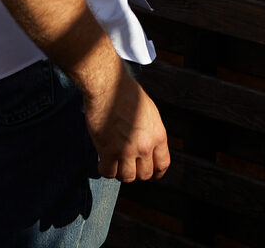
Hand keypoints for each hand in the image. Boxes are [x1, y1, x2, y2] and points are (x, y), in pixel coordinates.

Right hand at [80, 64, 169, 182]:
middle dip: (135, 172)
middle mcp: (145, 146)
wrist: (108, 86)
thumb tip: (147, 146)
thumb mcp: (149, 112)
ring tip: (114, 163)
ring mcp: (127, 150)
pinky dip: (104, 169)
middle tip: (126, 165)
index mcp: (158, 135)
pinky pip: (108, 172)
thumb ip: (151, 131)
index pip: (162, 164)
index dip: (156, 173)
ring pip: (126, 177)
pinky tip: (102, 161)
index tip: (150, 174)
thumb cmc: (126, 92)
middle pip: (144, 175)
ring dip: (120, 172)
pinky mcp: (108, 151)